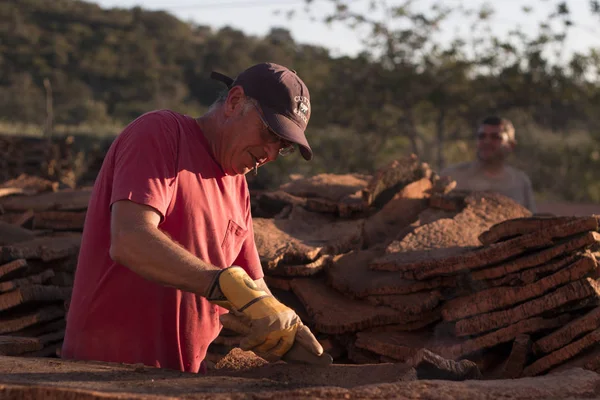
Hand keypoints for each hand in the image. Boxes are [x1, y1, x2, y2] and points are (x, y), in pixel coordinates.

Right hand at [207, 267, 322, 360]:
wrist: (249, 295)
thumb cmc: (263, 311)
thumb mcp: (279, 319)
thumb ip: (284, 334)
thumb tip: (280, 354)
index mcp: (293, 319)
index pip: (305, 333)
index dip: (311, 343)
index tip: (319, 352)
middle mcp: (287, 321)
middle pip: (283, 348)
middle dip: (272, 352)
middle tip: (263, 350)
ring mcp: (276, 323)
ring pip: (268, 347)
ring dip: (258, 346)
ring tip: (253, 338)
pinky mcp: (263, 325)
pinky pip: (255, 342)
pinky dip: (248, 344)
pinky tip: (244, 343)